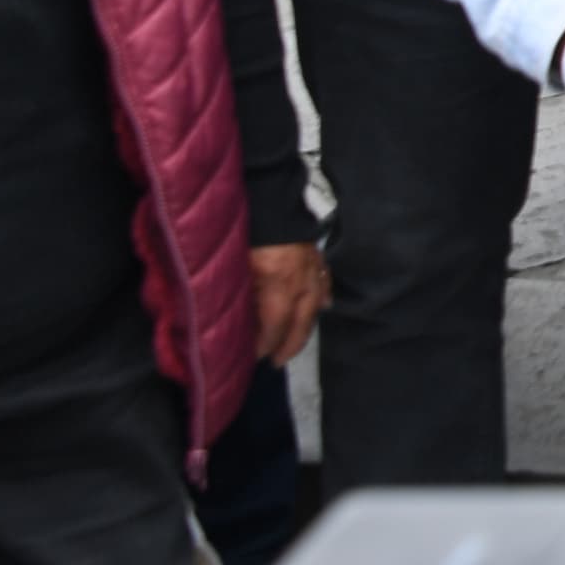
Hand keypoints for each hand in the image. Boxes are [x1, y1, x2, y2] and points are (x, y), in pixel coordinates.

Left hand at [248, 242, 328, 366]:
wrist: (272, 202)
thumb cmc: (250, 237)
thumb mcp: (239, 270)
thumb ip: (242, 299)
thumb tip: (240, 325)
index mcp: (281, 287)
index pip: (275, 328)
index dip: (264, 346)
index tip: (253, 358)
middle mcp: (303, 284)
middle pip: (300, 325)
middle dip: (288, 346)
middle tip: (276, 362)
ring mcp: (315, 271)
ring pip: (315, 309)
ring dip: (304, 329)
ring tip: (293, 343)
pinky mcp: (319, 260)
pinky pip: (325, 286)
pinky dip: (322, 299)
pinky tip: (322, 307)